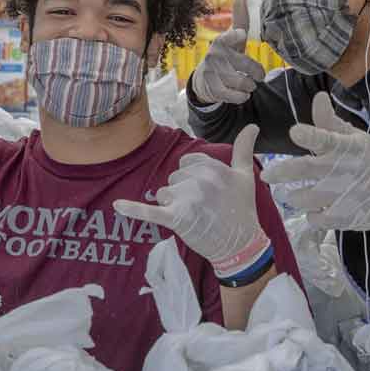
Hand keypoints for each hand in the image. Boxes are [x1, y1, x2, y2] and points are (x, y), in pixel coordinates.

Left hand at [114, 124, 268, 276]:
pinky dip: (133, 209)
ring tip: (195, 218)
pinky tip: (117, 206)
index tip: (208, 192)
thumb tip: (252, 125)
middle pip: (174, 179)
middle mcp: (199, 179)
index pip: (186, 163)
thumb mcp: (245, 176)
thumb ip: (244, 149)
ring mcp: (187, 199)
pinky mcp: (176, 218)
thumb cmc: (242, 209)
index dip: (193, 178)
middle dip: (183, 192)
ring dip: (173, 205)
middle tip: (204, 208)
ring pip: (164, 194)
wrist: (241, 244)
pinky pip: (150, 211)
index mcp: (212, 167)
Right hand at [189, 1, 265, 104]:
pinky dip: (241, 96)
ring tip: (250, 85)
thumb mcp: (233, 40)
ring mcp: (212, 72)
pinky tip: (244, 94)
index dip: (236, 35)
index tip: (240, 35)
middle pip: (244, 64)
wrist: (204, 79)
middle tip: (259, 76)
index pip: (230, 35)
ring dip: (249, 85)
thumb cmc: (225, 56)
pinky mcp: (212, 88)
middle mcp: (215, 55)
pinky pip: (232, 95)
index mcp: (222, 41)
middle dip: (257, 72)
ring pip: (240, 81)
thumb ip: (240, 21)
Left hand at [261, 92, 369, 230]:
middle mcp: (342, 171)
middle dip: (282, 172)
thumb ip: (330, 121)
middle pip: (306, 170)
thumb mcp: (354, 137)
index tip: (295, 132)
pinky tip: (311, 210)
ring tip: (287, 194)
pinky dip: (310, 216)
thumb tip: (318, 96)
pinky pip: (316, 219)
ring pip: (305, 198)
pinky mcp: (345, 217)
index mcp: (345, 148)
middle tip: (266, 175)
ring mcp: (344, 196)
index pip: (325, 139)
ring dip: (292, 197)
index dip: (309, 136)